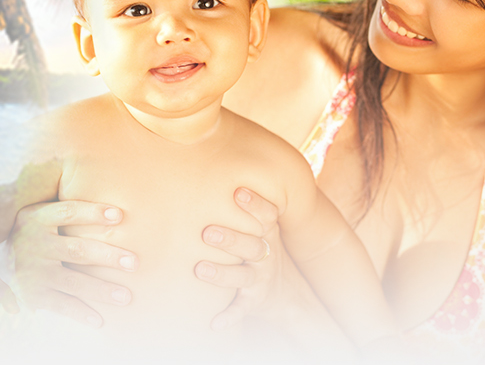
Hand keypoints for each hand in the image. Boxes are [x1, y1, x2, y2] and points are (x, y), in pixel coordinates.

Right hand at [9, 200, 137, 326]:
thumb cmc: (36, 233)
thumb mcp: (40, 214)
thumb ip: (67, 209)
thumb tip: (114, 206)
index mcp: (36, 218)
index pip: (68, 212)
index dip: (93, 213)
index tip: (120, 216)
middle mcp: (33, 243)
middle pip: (76, 249)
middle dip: (107, 256)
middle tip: (134, 263)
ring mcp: (32, 271)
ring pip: (72, 282)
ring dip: (100, 290)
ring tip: (126, 296)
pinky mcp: (32, 294)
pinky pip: (61, 305)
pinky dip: (80, 313)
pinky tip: (100, 320)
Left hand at [197, 187, 283, 330]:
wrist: (284, 289)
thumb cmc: (258, 245)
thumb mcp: (260, 226)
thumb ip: (240, 203)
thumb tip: (205, 161)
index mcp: (266, 233)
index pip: (265, 217)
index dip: (255, 204)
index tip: (238, 192)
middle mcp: (265, 256)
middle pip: (252, 247)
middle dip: (231, 239)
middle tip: (207, 232)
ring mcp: (259, 280)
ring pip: (242, 278)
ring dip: (222, 274)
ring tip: (199, 269)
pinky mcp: (253, 302)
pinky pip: (240, 310)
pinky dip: (228, 317)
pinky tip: (213, 323)